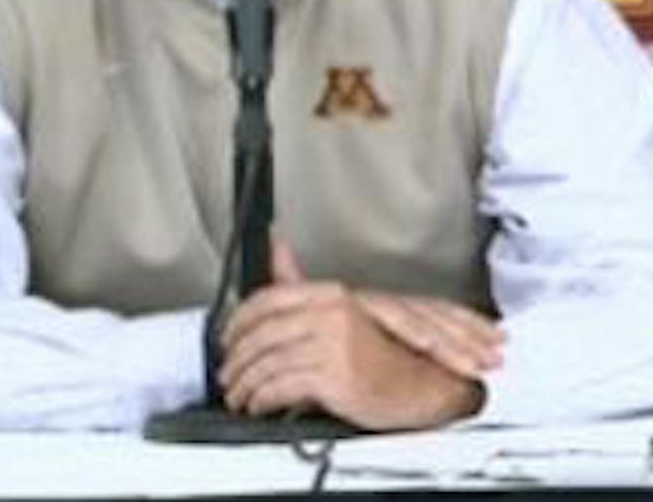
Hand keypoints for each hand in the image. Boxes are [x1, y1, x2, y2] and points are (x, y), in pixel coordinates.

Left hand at [218, 240, 485, 429]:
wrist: (424, 385)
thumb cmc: (387, 352)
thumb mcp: (343, 309)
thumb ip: (301, 281)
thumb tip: (276, 247)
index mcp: (333, 297)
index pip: (269, 299)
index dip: (239, 322)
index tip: (228, 339)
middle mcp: (333, 316)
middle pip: (261, 334)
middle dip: (236, 360)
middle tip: (228, 374)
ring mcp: (333, 347)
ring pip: (266, 364)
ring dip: (245, 386)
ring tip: (240, 396)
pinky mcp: (334, 379)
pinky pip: (280, 388)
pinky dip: (262, 401)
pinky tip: (260, 406)